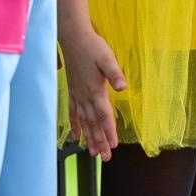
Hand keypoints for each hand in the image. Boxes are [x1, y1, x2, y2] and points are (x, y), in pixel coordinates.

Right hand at [59, 23, 126, 161]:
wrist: (73, 38)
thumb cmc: (92, 47)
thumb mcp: (107, 58)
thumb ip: (114, 73)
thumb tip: (122, 87)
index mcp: (95, 91)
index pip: (103, 116)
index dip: (109, 131)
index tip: (113, 146)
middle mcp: (85, 96)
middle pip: (93, 123)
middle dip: (99, 141)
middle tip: (104, 157)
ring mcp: (77, 95)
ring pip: (84, 121)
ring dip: (88, 138)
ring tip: (92, 153)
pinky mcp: (73, 91)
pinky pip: (73, 112)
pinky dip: (74, 125)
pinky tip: (76, 136)